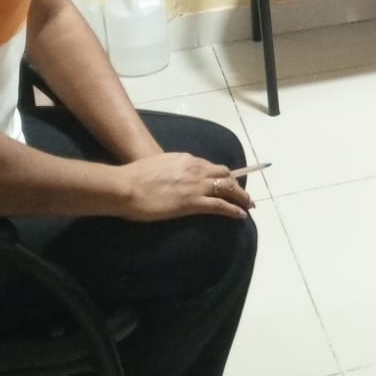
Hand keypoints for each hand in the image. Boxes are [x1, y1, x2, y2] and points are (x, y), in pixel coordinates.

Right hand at [117, 153, 254, 220]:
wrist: (127, 186)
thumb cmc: (134, 177)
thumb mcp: (157, 165)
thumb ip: (169, 169)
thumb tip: (172, 177)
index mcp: (186, 159)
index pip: (210, 166)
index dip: (221, 175)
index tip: (226, 182)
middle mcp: (195, 169)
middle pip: (224, 175)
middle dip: (236, 184)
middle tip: (243, 195)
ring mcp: (196, 186)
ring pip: (227, 189)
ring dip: (241, 197)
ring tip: (248, 205)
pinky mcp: (193, 203)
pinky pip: (220, 206)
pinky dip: (234, 210)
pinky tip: (241, 215)